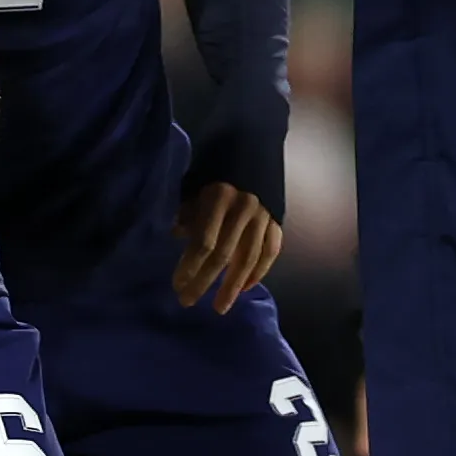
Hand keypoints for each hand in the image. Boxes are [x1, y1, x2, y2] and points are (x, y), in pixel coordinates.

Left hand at [172, 180, 282, 311]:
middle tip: (188, 301)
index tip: (177, 285)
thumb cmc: (214, 170)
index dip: (190, 265)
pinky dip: (259, 271)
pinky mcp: (278, 221)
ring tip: (220, 306)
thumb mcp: (194, 185)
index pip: (204, 241)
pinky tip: (245, 288)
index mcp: (219, 197)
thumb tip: (177, 236)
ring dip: (233, 285)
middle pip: (224, 255)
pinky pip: (271, 252)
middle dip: (205, 281)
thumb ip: (187, 212)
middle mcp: (245, 208)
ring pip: (249, 258)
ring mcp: (265, 216)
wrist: (252, 150)